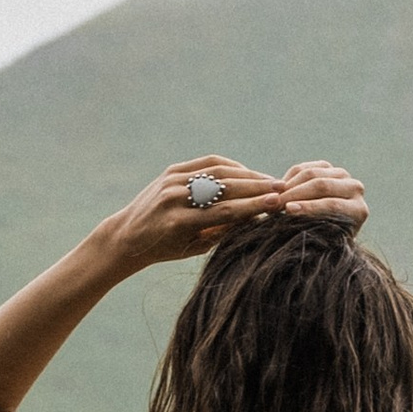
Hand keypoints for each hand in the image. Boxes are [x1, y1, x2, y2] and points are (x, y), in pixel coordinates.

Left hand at [105, 157, 286, 267]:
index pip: (225, 211)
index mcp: (179, 222)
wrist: (130, 234)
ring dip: (248, 175)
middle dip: (257, 187)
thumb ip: (224, 231)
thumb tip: (257, 216)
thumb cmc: (167, 248)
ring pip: (218, 173)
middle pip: (224, 189)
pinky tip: (247, 172)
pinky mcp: (172, 170)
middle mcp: (174, 198)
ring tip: (270, 180)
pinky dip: (230, 166)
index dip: (254, 206)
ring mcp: (172, 181)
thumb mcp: (196, 248)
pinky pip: (207, 164)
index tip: (278, 205)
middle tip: (282, 189)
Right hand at [274, 160, 368, 234]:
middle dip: (295, 194)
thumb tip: (290, 213)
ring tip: (273, 199)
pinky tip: (278, 190)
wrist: (326, 230)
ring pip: (311, 173)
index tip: (288, 210)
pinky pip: (303, 168)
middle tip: (274, 204)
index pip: (332, 205)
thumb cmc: (323, 242)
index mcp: (358, 210)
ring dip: (289, 186)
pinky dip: (288, 178)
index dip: (309, 207)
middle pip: (321, 185)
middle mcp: (355, 189)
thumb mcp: (320, 240)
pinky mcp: (326, 167)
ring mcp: (342, 175)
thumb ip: (310, 228)